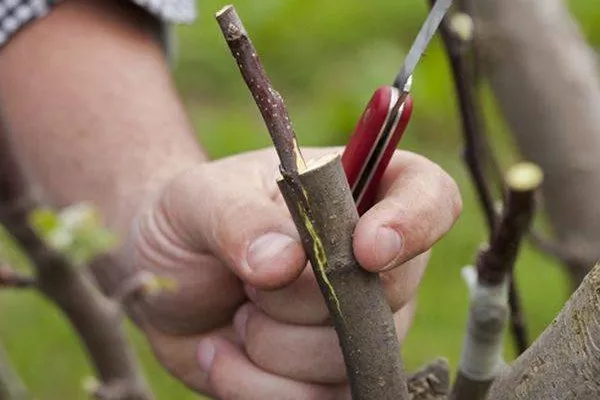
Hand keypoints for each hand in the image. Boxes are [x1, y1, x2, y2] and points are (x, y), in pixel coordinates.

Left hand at [127, 147, 460, 397]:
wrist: (164, 279)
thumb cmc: (191, 221)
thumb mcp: (201, 200)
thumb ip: (239, 220)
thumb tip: (284, 263)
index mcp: (356, 191)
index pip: (430, 196)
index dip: (414, 223)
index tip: (366, 249)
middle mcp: (370, 260)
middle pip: (389, 292)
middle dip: (303, 299)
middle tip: (248, 282)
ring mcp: (356, 323)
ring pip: (348, 357)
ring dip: (272, 345)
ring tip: (236, 315)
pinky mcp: (327, 376)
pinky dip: (257, 386)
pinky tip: (222, 353)